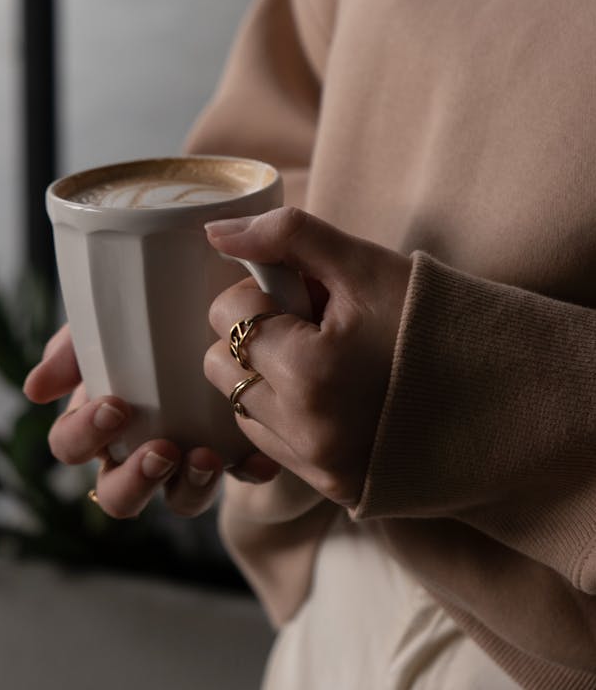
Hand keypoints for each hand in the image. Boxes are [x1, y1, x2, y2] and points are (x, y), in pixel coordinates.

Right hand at [23, 325, 278, 518]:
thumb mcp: (111, 322)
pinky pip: (241, 478)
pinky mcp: (235, 455)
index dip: (84, 436)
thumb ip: (72, 347)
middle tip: (163, 449)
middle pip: (116, 496)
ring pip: (178, 503)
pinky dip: (248, 470)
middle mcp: (137, 449)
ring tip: (208, 457)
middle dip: (134, 481)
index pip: (70, 446)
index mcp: (99, 417)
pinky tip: (258, 458)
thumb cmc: (151, 314)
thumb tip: (35, 390)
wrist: (221, 303)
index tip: (116, 406)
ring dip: (190, 488)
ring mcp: (187, 460)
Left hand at [204, 206, 410, 506]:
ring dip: (264, 378)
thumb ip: (287, 236)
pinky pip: (269, 445)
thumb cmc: (433, 321)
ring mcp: (317, 466)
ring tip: (323, 361)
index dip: (259, 292)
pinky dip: (283, 414)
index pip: (226, 315)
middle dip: (253, 336)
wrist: (504, 394)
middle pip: (220, 366)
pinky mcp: (331, 487)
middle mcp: (304, 431)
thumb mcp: (365, 265)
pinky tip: (329, 395)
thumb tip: (216, 233)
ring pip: (239, 408)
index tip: (303, 293)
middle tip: (308, 325)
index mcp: (308, 371)